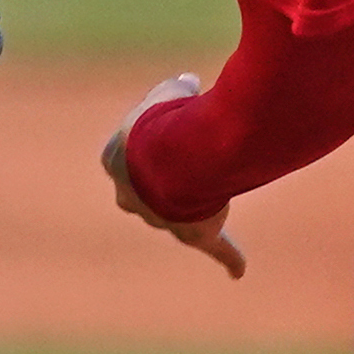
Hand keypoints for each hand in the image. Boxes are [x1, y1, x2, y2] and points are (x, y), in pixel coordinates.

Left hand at [100, 73, 247, 279]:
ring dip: (194, 203)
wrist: (172, 157)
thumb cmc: (163, 121)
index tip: (168, 127)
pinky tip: (238, 270)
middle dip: (161, 180)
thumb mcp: (167, 92)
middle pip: (144, 193)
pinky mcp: (196, 234)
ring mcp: (162, 219)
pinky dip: (229, 257)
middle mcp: (132, 197)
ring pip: (178, 216)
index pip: (126, 155)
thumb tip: (187, 83)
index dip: (149, 140)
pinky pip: (216, 247)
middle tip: (185, 163)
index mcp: (115, 162)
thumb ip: (175, 89)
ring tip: (218, 188)